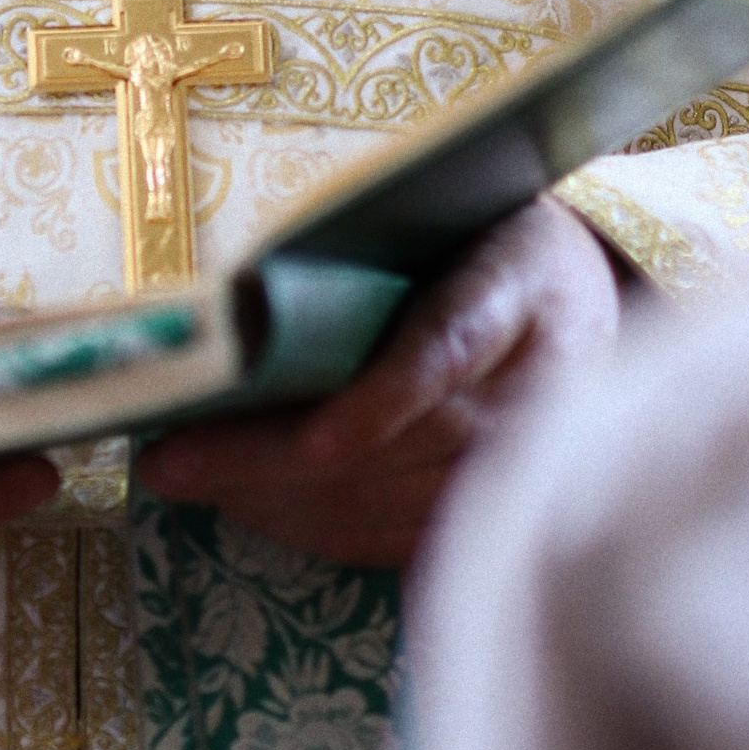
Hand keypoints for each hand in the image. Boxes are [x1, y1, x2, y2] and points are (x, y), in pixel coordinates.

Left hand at [137, 197, 626, 567]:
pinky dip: (308, 525)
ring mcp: (520, 463)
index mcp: (518, 286)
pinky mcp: (492, 514)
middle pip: (398, 443)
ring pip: (384, 502)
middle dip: (270, 458)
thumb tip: (248, 305)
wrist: (580, 300)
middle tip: (167, 458)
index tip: (314, 441)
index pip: (453, 347)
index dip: (385, 398)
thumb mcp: (442, 212)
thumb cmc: (479, 239)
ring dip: (272, 497)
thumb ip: (373, 249)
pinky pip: (389, 537)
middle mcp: (535, 389)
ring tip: (184, 476)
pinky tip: (244, 504)